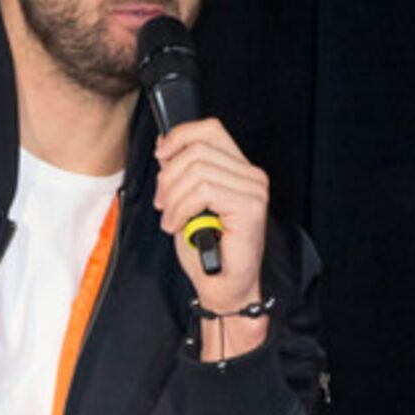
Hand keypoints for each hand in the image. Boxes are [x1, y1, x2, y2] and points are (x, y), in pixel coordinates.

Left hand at [155, 116, 272, 346]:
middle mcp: (250, 176)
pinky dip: (182, 208)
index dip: (180, 136)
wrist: (222, 285)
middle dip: (168, 177)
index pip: (210, 130)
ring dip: (173, 198)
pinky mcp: (249, 206)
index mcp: (238, 169)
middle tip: (162, 203)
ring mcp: (253, 190)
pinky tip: (179, 225)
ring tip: (170, 219)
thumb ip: (182, 171)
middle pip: (198, 149)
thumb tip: (165, 147)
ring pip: (197, 171)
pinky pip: (204, 191)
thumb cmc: (207, 249)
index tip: (161, 154)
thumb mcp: (186, 200)